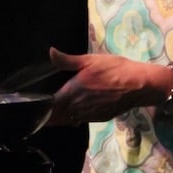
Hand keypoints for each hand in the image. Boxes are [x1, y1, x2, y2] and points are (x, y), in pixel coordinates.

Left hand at [46, 47, 164, 125]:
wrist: (139, 85)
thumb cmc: (114, 69)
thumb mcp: (90, 60)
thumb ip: (67, 60)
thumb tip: (50, 52)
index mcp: (73, 92)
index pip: (52, 106)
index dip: (41, 110)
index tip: (33, 109)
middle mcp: (79, 106)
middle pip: (58, 116)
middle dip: (48, 116)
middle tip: (39, 114)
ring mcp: (90, 114)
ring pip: (70, 119)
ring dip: (61, 118)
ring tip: (52, 114)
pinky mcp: (100, 117)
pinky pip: (82, 120)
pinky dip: (75, 118)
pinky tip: (73, 112)